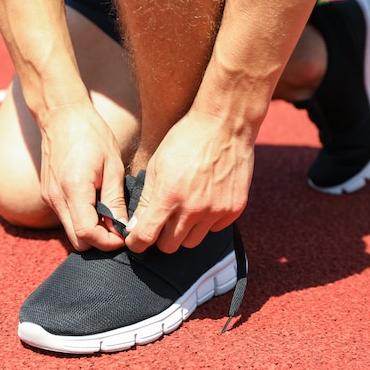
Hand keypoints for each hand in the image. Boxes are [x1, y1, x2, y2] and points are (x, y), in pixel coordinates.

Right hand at [39, 106, 127, 250]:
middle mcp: (56, 197)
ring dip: (91, 230)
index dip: (108, 242)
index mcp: (74, 189)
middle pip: (76, 241)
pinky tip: (97, 204)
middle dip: (99, 242)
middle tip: (119, 229)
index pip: (87, 234)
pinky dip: (82, 219)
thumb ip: (115, 200)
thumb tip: (122, 229)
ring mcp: (49, 197)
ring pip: (70, 232)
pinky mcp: (48, 194)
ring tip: (110, 214)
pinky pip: (66, 218)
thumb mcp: (113, 166)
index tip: (124, 236)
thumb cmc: (92, 135)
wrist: (61, 114)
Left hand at [125, 111, 254, 252]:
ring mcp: (216, 210)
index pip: (146, 237)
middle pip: (169, 246)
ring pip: (192, 242)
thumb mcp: (157, 165)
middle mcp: (193, 208)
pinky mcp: (234, 209)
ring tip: (184, 210)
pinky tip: (205, 201)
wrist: (225, 124)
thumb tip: (135, 226)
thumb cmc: (185, 139)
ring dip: (184, 232)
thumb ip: (146, 199)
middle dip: (160, 237)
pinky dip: (206, 222)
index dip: (136, 243)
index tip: (136, 240)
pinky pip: (214, 229)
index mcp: (168, 196)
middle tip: (161, 222)